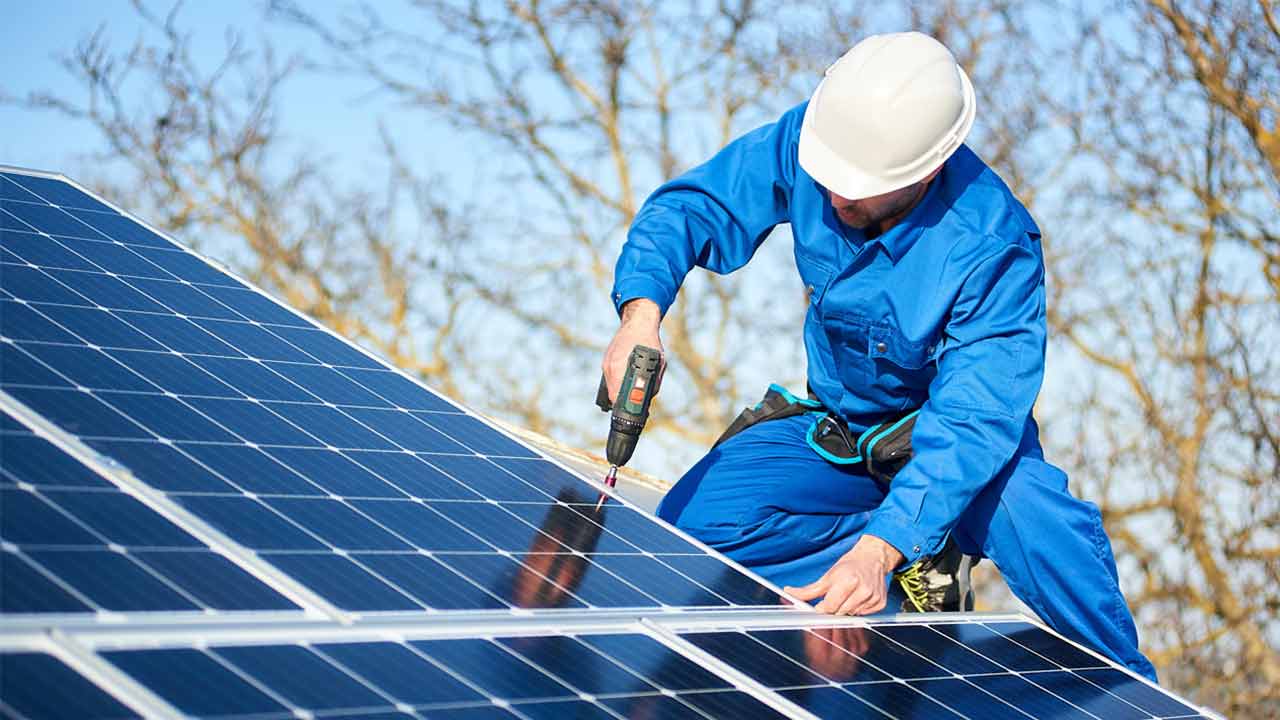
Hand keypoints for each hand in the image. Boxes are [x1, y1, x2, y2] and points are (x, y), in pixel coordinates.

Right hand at [602, 298, 663, 403]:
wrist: (638, 322)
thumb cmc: (649, 341)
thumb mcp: (659, 362)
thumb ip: (654, 382)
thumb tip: (649, 398)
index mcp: (620, 367)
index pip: (616, 395)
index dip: (624, 406)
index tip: (631, 411)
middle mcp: (611, 366)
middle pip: (612, 393)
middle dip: (622, 401)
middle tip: (633, 405)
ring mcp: (607, 362)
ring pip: (610, 385)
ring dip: (619, 392)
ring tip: (631, 395)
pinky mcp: (607, 359)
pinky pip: (610, 377)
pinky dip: (617, 382)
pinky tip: (627, 381)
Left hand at [784, 535, 904, 614]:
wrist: (872, 557)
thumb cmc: (850, 565)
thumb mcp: (828, 575)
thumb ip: (809, 590)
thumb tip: (790, 593)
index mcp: (848, 581)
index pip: (829, 607)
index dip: (823, 607)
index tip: (821, 605)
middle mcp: (863, 590)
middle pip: (840, 613)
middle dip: (835, 608)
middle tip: (837, 595)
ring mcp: (873, 597)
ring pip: (851, 615)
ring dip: (847, 608)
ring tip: (849, 594)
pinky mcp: (880, 603)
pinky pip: (864, 615)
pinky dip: (859, 609)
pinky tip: (859, 597)